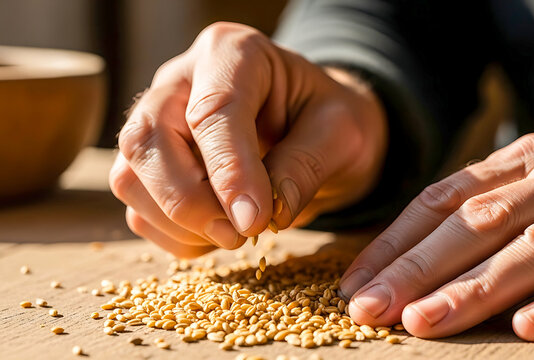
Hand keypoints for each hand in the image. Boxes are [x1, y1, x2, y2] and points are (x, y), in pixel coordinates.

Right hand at [109, 22, 386, 257]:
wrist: (314, 127)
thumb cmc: (326, 120)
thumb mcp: (341, 132)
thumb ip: (306, 165)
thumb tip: (266, 213)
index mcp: (233, 53)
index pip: (213, 111)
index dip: (229, 171)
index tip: (254, 221)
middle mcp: (181, 81)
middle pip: (149, 140)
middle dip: (189, 201)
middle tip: (240, 234)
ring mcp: (158, 122)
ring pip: (130, 177)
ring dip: (179, 223)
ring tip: (236, 234)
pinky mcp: (151, 165)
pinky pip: (138, 209)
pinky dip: (174, 237)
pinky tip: (217, 235)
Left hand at [340, 133, 533, 340]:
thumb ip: (484, 208)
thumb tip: (407, 260)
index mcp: (524, 159)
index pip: (442, 199)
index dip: (395, 242)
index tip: (355, 283)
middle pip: (479, 223)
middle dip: (419, 268)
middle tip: (371, 308)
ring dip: (477, 288)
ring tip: (426, 322)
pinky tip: (530, 328)